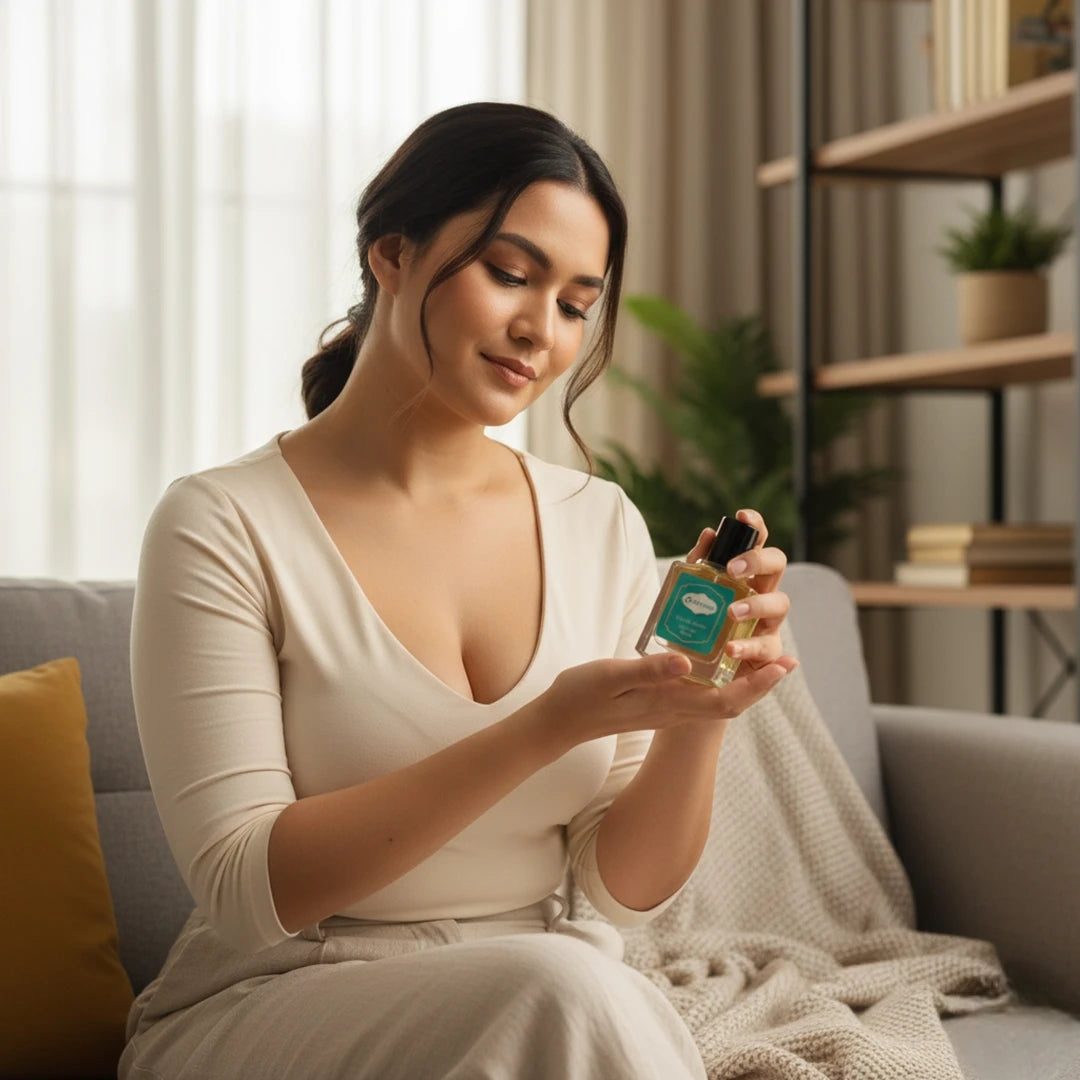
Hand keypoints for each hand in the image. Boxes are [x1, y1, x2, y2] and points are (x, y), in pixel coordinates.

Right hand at [537, 646, 795, 749]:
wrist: (559, 721)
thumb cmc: (581, 696)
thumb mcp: (612, 676)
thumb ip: (649, 670)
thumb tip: (688, 662)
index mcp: (668, 704)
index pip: (726, 701)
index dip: (758, 685)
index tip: (782, 665)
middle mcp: (674, 709)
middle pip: (731, 701)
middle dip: (761, 682)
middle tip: (787, 659)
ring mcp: (667, 706)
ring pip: (718, 696)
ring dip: (744, 678)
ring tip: (761, 652)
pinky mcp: (658, 700)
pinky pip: (699, 690)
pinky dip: (717, 673)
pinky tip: (716, 654)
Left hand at [686, 508, 795, 677]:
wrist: (695, 667)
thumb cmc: (701, 624)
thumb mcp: (692, 592)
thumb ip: (698, 565)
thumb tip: (708, 534)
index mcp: (748, 574)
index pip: (758, 543)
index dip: (756, 526)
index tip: (742, 515)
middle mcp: (763, 592)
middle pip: (778, 564)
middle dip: (759, 561)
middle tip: (733, 569)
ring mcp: (768, 622)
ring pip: (780, 603)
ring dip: (757, 604)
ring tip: (732, 612)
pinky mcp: (766, 653)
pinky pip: (767, 649)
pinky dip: (751, 648)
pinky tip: (732, 649)